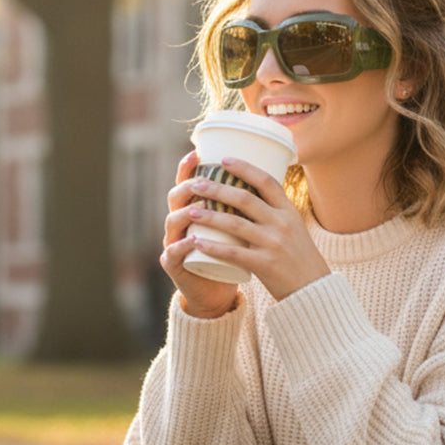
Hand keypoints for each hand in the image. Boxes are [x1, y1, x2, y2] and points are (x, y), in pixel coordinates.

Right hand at [162, 151, 238, 318]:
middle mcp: (181, 223)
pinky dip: (183, 245)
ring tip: (200, 207)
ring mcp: (175, 242)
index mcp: (195, 209)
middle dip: (188, 186)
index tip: (198, 153)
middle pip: (176, 197)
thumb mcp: (241, 228)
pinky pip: (174, 253)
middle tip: (202, 181)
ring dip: (186, 212)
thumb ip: (247, 208)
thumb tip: (271, 179)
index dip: (188, 167)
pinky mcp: (174, 265)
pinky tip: (193, 240)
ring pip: (173, 221)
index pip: (188, 183)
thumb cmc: (234, 256)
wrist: (219, 291)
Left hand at [162, 152, 329, 315]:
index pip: (266, 181)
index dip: (244, 168)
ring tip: (191, 211)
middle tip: (197, 183)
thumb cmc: (300, 258)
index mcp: (289, 212)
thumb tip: (247, 197)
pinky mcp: (265, 264)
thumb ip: (274, 215)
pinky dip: (212, 247)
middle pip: (245, 199)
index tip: (224, 160)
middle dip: (218, 189)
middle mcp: (282, 224)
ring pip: (235, 224)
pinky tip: (197, 242)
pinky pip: (233, 253)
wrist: (314, 289)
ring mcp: (273, 244)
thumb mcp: (294, 229)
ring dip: (210, 215)